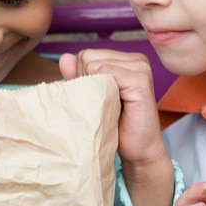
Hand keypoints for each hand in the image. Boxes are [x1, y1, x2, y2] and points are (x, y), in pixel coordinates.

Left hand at [59, 49, 162, 164]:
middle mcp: (136, 60)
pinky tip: (114, 106)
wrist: (138, 150)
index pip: (86, 55)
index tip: (98, 98)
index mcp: (126, 60)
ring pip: (93, 65)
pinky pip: (105, 72)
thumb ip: (79, 75)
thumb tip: (64, 57)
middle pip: (87, 57)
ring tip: (110, 106)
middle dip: (87, 82)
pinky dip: (102, 92)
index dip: (83, 78)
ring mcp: (141, 68)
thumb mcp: (92, 96)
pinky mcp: (140, 80)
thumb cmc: (116, 126)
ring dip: (94, 90)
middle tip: (105, 105)